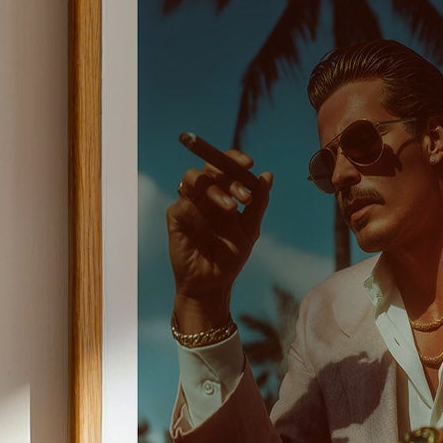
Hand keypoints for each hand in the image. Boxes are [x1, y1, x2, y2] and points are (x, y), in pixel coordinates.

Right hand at [166, 148, 270, 327]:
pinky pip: (183, 205)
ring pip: (193, 179)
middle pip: (209, 167)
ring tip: (231, 209)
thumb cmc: (231, 256)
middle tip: (245, 197)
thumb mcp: (250, 229)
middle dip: (228, 175)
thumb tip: (268, 175)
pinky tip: (209, 231)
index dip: (234, 159)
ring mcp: (188, 204)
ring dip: (214, 190)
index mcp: (223, 193)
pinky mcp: (175, 217)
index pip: (225, 165)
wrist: (213, 283)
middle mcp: (204, 195)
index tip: (250, 164)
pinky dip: (199, 213)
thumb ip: (258, 203)